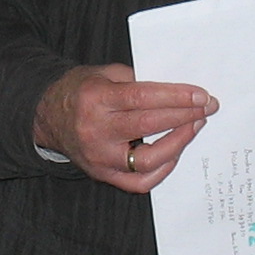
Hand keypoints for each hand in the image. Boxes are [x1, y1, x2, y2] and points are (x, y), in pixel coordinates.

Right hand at [35, 64, 216, 193]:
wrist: (47, 116)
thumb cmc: (81, 91)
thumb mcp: (104, 73)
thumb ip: (137, 80)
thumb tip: (177, 91)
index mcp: (95, 99)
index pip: (143, 98)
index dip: (176, 97)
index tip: (201, 95)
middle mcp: (96, 131)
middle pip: (149, 126)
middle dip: (185, 116)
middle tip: (207, 108)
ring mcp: (99, 157)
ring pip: (147, 160)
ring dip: (177, 143)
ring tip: (194, 127)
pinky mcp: (102, 174)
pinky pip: (139, 181)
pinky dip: (162, 169)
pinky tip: (174, 152)